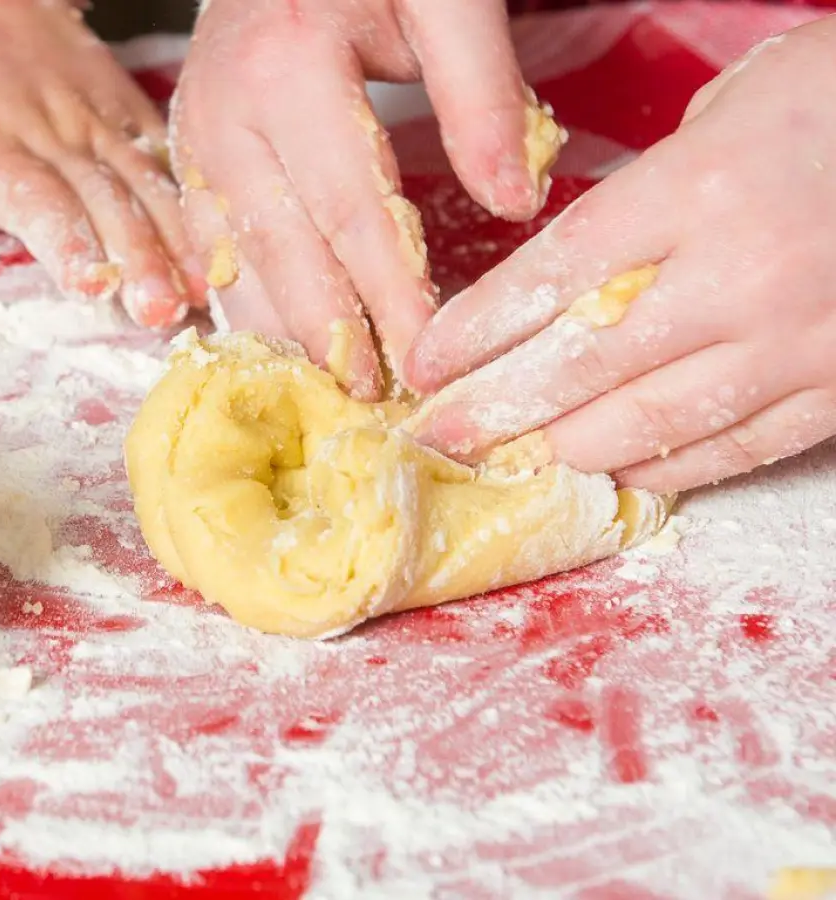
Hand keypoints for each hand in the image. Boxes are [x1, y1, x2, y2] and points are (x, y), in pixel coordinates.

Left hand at [0, 0, 200, 327]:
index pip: (36, 198)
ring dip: (173, 241)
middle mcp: (51, 136)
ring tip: (198, 294)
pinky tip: (217, 249)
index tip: (91, 282)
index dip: (66, 241)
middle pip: (103, 202)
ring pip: (143, 184)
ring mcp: (95, 123)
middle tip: (159, 312)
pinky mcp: (124, 113)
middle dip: (136, 259)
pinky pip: (164, 157)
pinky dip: (192, 202)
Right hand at [172, 0, 558, 397]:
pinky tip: (274, 345)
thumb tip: (516, 202)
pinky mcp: (187, 155)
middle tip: (377, 405)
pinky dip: (241, 302)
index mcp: (286, 70)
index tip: (428, 362)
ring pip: (232, 260)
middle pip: (281, 252)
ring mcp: (194, 138)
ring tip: (329, 395)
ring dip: (280, 334)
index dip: (390, 296)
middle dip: (330, 338)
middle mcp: (225, 113)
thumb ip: (482, 92)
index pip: (350, 213)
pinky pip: (207, 248)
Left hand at [406, 19, 835, 492]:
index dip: (478, 331)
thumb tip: (579, 268)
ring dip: (571, 449)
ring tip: (516, 461)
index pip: (554, 276)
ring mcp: (798, 337)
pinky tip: (617, 472)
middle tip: (443, 437)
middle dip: (499, 410)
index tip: (427, 365)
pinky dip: (671, 467)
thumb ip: (648, 192)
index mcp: (699, 188)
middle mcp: (743, 272)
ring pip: (657, 422)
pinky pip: (741, 446)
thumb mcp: (725, 112)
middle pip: (587, 364)